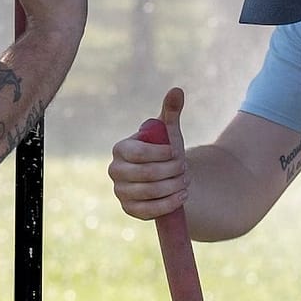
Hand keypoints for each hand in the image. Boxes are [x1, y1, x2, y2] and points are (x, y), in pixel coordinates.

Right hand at [108, 87, 189, 220]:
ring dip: (173, 186)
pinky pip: (149, 210)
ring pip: (150, 192)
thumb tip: (177, 90)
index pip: (140, 153)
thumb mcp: (168, 131)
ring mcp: (120, 192)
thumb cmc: (165, 151)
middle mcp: (115, 170)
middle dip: (172, 172)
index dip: (163, 155)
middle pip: (147, 174)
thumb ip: (171, 111)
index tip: (177, 153)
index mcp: (121, 149)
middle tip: (185, 169)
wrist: (166, 178)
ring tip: (185, 181)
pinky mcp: (129, 209)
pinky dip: (169, 203)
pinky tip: (182, 195)